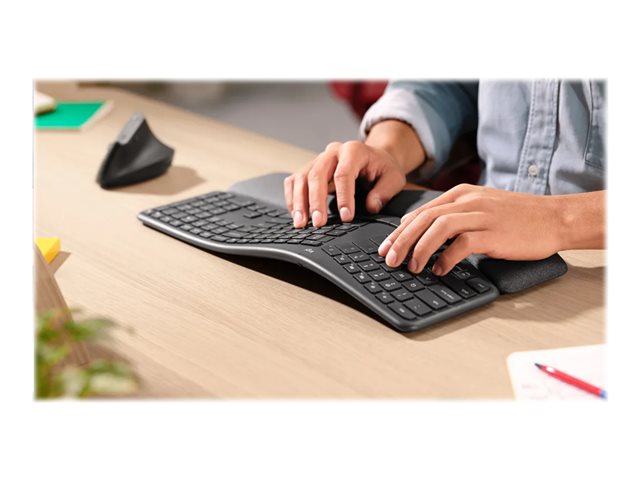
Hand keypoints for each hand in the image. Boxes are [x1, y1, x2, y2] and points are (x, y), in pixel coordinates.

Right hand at [283, 141, 405, 227]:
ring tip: (301, 223)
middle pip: (317, 174)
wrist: (374, 158)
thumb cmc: (382, 169)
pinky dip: (292, 198)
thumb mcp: (394, 178)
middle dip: (316, 201)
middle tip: (318, 223)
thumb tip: (370, 206)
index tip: (347, 217)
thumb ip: (384, 192)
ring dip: (299, 202)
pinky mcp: (309, 169)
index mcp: (354, 151)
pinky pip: (294, 181)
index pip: (344, 174)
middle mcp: (332, 152)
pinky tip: (296, 214)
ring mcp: (318, 159)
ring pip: (301, 178)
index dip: (344, 197)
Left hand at [377, 184, 564, 275]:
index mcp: (461, 193)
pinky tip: (439, 270)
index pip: (421, 211)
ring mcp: (482, 215)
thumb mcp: (481, 207)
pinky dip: (446, 258)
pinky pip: (462, 244)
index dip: (400, 230)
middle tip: (388, 259)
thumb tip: (424, 234)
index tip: (386, 246)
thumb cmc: (518, 217)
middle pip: (424, 218)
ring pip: (438, 228)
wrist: (555, 218)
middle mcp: (468, 200)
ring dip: (419, 248)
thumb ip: (454, 216)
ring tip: (410, 267)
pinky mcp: (494, 233)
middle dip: (401, 240)